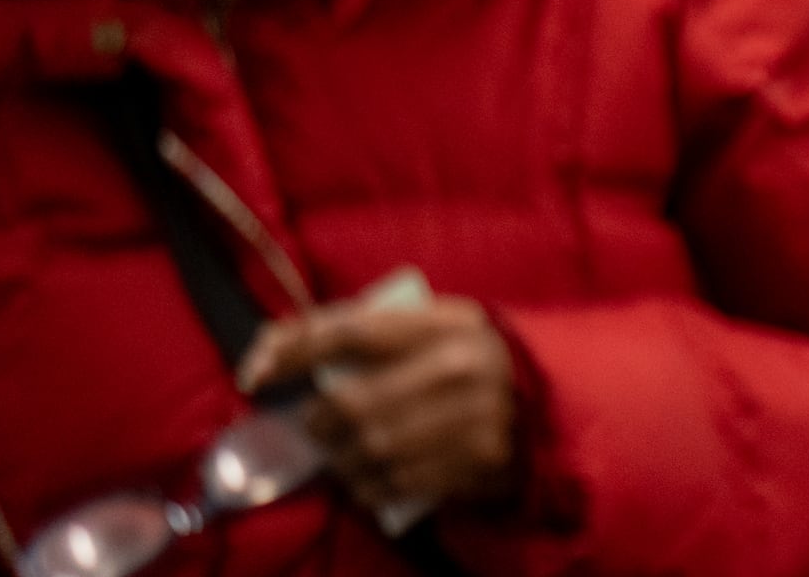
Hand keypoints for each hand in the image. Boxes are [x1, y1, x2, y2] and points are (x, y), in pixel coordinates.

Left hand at [236, 296, 519, 512]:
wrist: (553, 397)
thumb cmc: (478, 355)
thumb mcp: (439, 324)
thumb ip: (376, 330)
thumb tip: (286, 343)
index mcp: (449, 323)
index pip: (353, 332)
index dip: (295, 348)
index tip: (254, 369)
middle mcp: (460, 368)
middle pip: (353, 403)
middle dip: (319, 421)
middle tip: (315, 424)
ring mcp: (472, 419)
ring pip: (371, 450)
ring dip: (341, 459)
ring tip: (343, 452)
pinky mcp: (478, 463)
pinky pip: (400, 483)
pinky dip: (370, 486)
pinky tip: (369, 478)